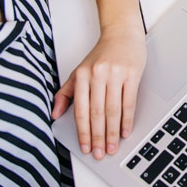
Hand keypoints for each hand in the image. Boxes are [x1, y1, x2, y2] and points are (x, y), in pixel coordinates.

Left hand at [52, 22, 146, 159]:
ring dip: (112, 132)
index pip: (81, 110)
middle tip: (99, 153)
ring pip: (112, 110)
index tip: (85, 147)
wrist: (122, 33)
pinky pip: (129, 102)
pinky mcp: (131, 74)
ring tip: (112, 147)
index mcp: (82, 76)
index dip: (83, 131)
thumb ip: (66, 93)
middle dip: (98, 136)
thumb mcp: (79, 71)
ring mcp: (115, 74)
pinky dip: (127, 119)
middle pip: (97, 113)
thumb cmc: (102, 54)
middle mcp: (97, 75)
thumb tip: (54, 114)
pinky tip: (125, 131)